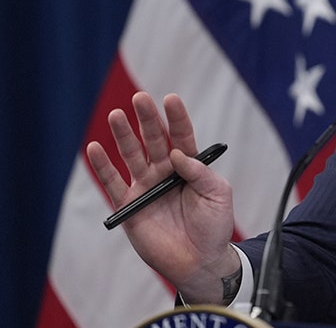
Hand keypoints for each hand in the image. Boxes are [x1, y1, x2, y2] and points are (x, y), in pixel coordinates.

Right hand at [86, 92, 239, 303]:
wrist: (199, 260)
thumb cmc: (214, 226)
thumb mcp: (218, 195)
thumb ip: (200, 173)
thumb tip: (178, 154)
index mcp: (189, 166)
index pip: (181, 136)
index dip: (176, 118)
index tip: (170, 99)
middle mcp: (165, 172)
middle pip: (153, 140)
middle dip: (147, 119)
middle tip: (140, 98)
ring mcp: (146, 187)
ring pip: (132, 155)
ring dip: (123, 135)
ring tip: (116, 115)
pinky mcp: (130, 205)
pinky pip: (112, 183)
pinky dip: (102, 166)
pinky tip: (94, 148)